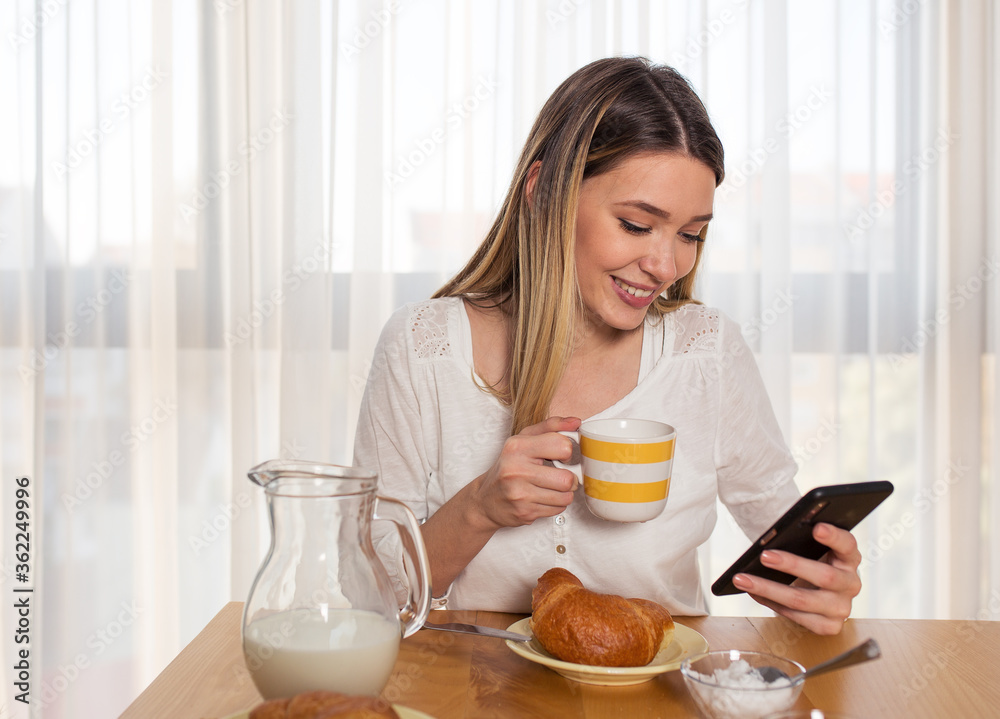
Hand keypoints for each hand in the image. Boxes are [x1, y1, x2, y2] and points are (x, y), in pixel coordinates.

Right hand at [470, 416, 581, 529]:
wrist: (485, 499)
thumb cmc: (508, 466)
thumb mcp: (523, 440)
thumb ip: (550, 427)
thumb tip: (575, 422)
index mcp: (518, 447)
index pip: (561, 446)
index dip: (568, 451)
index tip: (563, 455)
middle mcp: (516, 470)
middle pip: (567, 478)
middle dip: (570, 478)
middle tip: (561, 475)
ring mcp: (520, 494)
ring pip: (565, 496)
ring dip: (564, 493)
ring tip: (553, 487)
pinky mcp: (525, 512)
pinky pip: (558, 509)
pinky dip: (556, 504)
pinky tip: (544, 497)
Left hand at [732, 523, 862, 634]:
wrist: (821, 593)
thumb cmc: (813, 563)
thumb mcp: (813, 549)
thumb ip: (802, 541)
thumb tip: (770, 538)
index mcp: (849, 558)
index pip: (847, 544)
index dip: (833, 536)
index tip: (816, 527)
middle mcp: (851, 583)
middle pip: (825, 576)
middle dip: (792, 565)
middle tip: (765, 556)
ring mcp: (841, 607)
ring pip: (803, 600)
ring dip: (769, 589)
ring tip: (743, 579)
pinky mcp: (829, 626)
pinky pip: (796, 616)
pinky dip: (771, 603)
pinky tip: (754, 592)